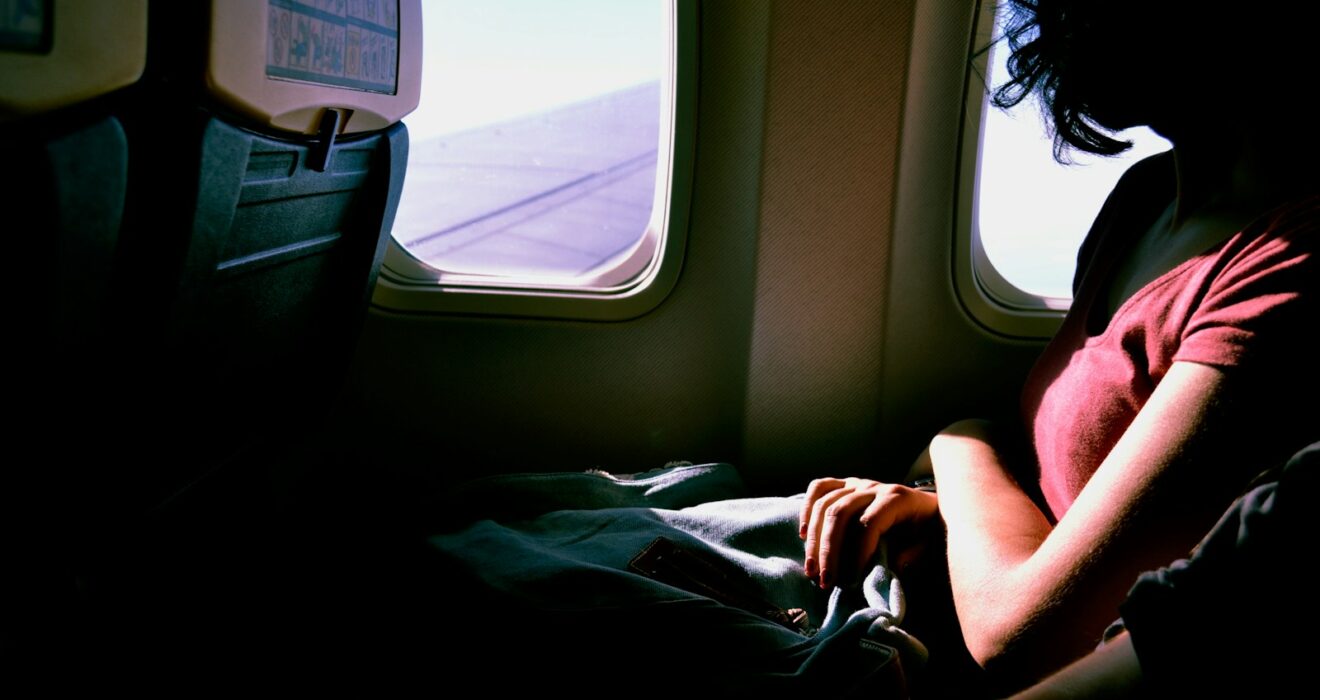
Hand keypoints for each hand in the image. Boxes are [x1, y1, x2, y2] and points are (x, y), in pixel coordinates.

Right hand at [799, 477, 938, 588]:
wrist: (928, 506)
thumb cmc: (926, 530)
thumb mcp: (925, 545)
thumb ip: (906, 557)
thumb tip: (877, 572)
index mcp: (897, 499)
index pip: (869, 524)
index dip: (858, 553)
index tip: (851, 581)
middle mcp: (874, 487)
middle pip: (840, 513)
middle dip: (828, 550)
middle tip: (823, 580)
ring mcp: (857, 483)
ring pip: (825, 504)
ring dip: (814, 539)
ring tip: (811, 569)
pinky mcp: (844, 483)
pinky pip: (819, 488)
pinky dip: (807, 509)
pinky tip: (803, 533)